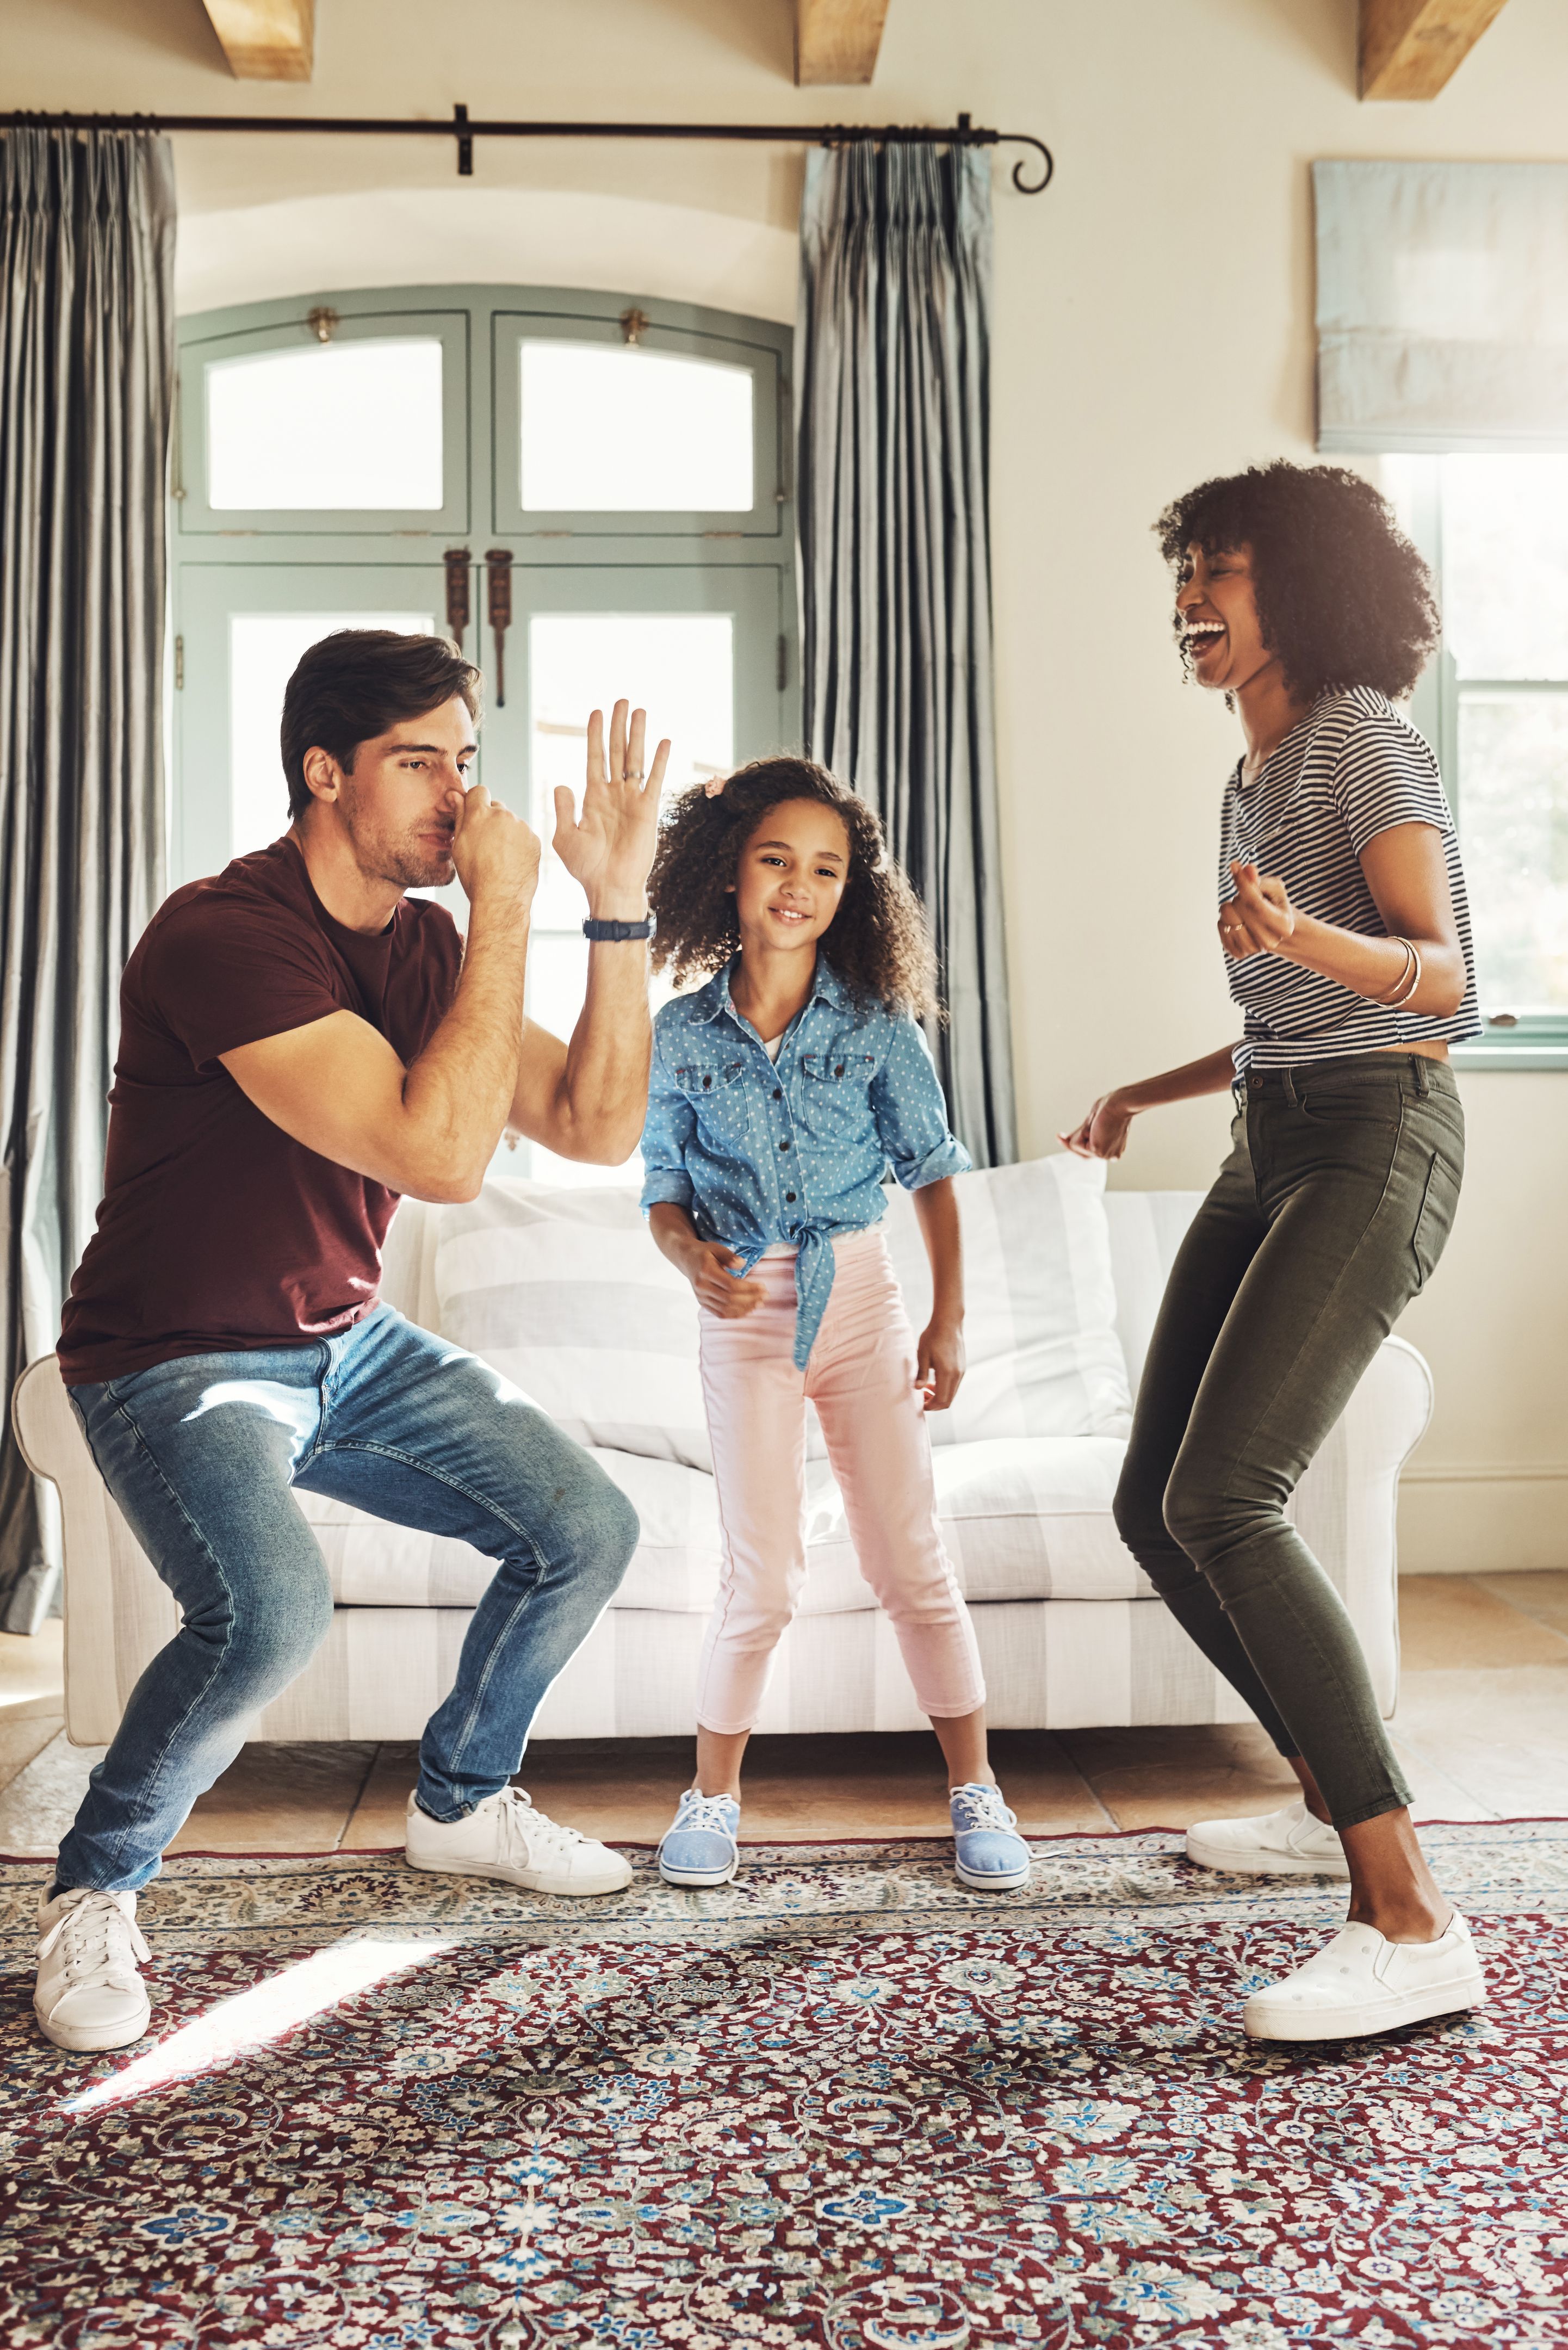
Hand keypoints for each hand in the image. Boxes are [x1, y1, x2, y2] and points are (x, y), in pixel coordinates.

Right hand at [449, 782, 539, 912]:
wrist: (500, 898)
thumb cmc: (476, 875)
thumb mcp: (459, 845)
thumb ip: (459, 816)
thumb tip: (454, 796)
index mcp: (480, 814)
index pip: (479, 791)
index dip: (475, 802)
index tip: (474, 816)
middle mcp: (502, 815)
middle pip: (496, 807)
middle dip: (491, 819)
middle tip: (485, 842)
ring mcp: (521, 826)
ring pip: (511, 822)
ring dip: (506, 832)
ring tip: (499, 857)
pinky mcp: (534, 839)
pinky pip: (524, 835)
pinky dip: (519, 844)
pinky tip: (511, 861)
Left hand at [554, 699, 670, 917]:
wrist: (609, 887)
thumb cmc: (586, 867)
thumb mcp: (565, 836)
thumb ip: (563, 809)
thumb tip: (561, 784)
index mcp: (593, 797)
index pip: (594, 758)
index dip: (595, 735)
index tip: (596, 712)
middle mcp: (614, 794)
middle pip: (617, 752)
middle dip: (618, 726)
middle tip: (621, 701)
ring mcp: (632, 801)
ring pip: (635, 760)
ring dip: (637, 735)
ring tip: (639, 710)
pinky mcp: (648, 811)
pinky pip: (654, 780)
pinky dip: (659, 761)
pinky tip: (664, 742)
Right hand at [684, 1240, 765, 1317]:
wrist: (686, 1259)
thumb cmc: (705, 1252)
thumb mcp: (716, 1248)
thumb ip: (729, 1256)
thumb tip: (742, 1264)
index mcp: (706, 1272)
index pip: (731, 1285)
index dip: (749, 1288)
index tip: (763, 1287)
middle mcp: (701, 1287)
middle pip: (729, 1299)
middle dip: (750, 1299)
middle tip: (765, 1296)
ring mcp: (701, 1297)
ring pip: (725, 1309)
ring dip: (744, 1309)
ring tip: (759, 1304)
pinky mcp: (702, 1303)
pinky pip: (720, 1313)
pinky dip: (735, 1314)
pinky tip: (747, 1310)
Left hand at [916, 1318, 965, 1411]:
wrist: (948, 1322)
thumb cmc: (933, 1336)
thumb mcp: (922, 1355)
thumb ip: (921, 1373)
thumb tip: (917, 1388)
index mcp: (947, 1373)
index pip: (941, 1400)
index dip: (930, 1406)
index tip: (919, 1404)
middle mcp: (957, 1375)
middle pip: (948, 1400)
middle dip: (934, 1404)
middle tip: (921, 1398)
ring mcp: (961, 1371)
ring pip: (952, 1393)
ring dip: (939, 1396)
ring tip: (925, 1389)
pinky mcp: (962, 1368)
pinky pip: (954, 1385)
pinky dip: (944, 1388)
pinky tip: (933, 1381)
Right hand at [1058, 1089, 1134, 1159]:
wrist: (1120, 1104)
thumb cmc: (1111, 1107)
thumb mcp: (1093, 1122)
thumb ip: (1083, 1134)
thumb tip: (1066, 1140)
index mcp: (1115, 1149)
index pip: (1091, 1152)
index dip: (1078, 1144)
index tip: (1063, 1138)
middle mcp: (1111, 1155)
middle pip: (1083, 1154)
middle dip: (1071, 1144)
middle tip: (1059, 1135)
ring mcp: (1104, 1155)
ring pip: (1077, 1148)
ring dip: (1080, 1132)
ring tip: (1094, 1121)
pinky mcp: (1097, 1151)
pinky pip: (1076, 1144)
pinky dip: (1080, 1132)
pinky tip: (1093, 1125)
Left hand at [1221, 862, 1295, 958]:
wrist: (1274, 932)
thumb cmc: (1274, 905)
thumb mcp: (1273, 889)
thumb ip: (1259, 879)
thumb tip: (1246, 870)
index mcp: (1284, 925)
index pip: (1255, 903)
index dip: (1242, 883)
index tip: (1234, 867)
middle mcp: (1270, 941)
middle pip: (1239, 909)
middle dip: (1239, 897)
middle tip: (1249, 900)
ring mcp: (1254, 949)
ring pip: (1227, 920)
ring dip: (1231, 910)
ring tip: (1243, 911)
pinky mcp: (1239, 953)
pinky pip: (1221, 930)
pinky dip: (1224, 922)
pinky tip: (1235, 921)